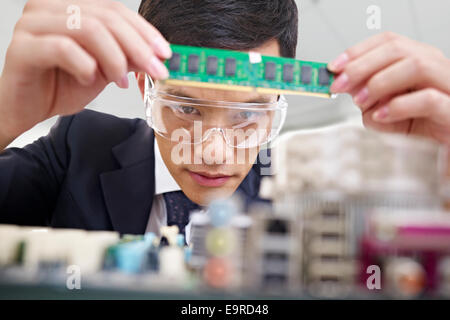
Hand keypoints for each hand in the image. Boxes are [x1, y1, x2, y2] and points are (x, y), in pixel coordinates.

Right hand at [0, 0, 170, 145]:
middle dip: (137, 47)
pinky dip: (85, 66)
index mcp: (70, 7)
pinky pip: (63, 48)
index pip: (115, 9)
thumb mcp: (104, 70)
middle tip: (155, 70)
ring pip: (88, 29)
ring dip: (114, 58)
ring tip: (120, 80)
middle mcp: (49, 8)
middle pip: (106, 17)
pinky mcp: (22, 48)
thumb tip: (155, 55)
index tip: (164, 53)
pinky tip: (90, 79)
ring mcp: (32, 25)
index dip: (144, 31)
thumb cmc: (62, 85)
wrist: (29, 109)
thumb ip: (126, 57)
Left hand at [328, 32, 449, 144]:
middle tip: (339, 85)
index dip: (357, 52)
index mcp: (420, 63)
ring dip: (379, 82)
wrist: (446, 152)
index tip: (333, 67)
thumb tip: (345, 86)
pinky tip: (381, 115)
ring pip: (417, 65)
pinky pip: (429, 99)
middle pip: (398, 49)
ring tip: (360, 102)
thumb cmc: (422, 128)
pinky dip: (399, 106)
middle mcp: (436, 68)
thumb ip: (369, 99)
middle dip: (361, 66)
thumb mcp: (388, 112)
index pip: (389, 42)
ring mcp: (448, 87)